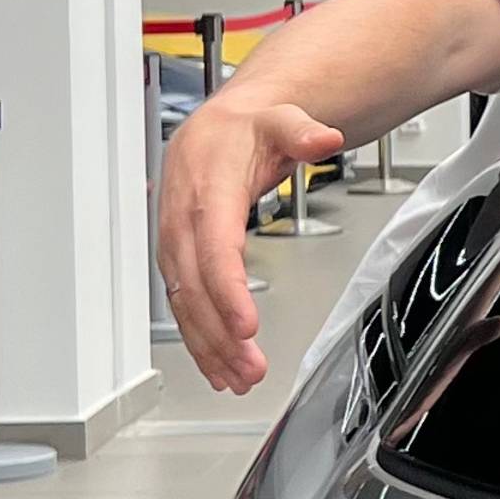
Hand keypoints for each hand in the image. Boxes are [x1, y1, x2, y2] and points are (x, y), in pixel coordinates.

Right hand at [160, 91, 350, 392]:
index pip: (213, 249)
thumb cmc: (242, 130)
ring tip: (238, 378)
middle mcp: (183, 222)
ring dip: (209, 346)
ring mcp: (175, 244)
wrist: (212, 128)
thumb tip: (324, 137)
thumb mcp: (280, 119)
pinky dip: (199, 338)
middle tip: (250, 368)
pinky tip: (216, 365)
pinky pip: (183, 304)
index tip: (245, 326)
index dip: (227, 291)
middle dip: (220, 334)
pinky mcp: (177, 260)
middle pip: (195, 288)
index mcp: (207, 190)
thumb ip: (302, 131)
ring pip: (184, 304)